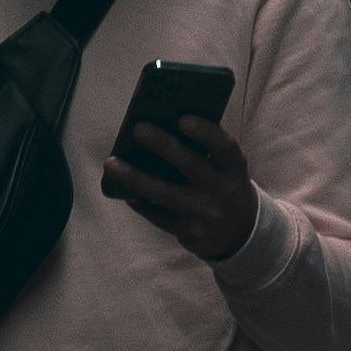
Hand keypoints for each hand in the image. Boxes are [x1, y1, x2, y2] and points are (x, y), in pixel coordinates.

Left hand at [100, 113, 258, 266]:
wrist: (240, 232)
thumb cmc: (223, 184)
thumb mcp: (227, 168)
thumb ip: (205, 150)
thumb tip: (159, 125)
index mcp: (234, 168)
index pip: (223, 146)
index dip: (204, 132)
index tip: (182, 118)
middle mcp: (221, 190)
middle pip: (189, 165)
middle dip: (162, 145)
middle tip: (138, 128)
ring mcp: (203, 213)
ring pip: (163, 193)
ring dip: (133, 177)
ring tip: (110, 163)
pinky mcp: (187, 231)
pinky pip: (156, 214)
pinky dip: (138, 201)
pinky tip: (123, 190)